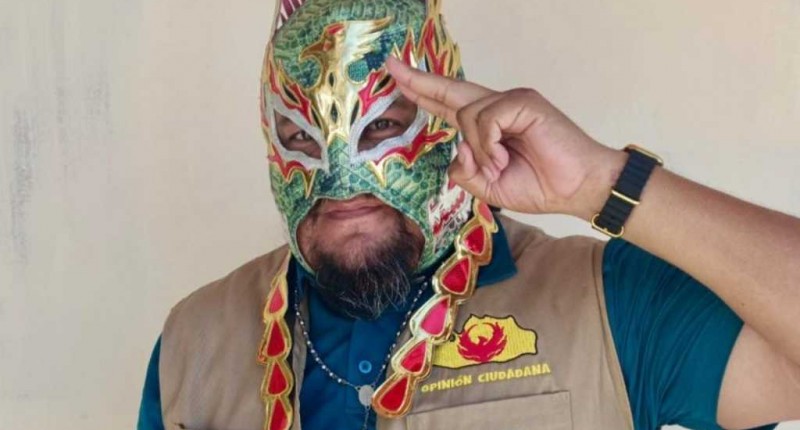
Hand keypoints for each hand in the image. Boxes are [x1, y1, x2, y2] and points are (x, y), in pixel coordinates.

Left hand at [386, 57, 625, 219]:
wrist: (577, 189)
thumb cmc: (540, 186)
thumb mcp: (489, 188)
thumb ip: (465, 172)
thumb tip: (457, 150)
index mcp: (487, 128)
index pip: (448, 106)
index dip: (422, 93)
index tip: (397, 79)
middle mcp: (497, 108)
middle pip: (450, 91)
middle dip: (419, 80)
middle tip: (390, 66)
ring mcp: (511, 102)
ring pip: (468, 115)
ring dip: (478, 150)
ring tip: (499, 166)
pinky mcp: (524, 101)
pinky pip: (487, 118)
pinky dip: (490, 144)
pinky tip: (505, 158)